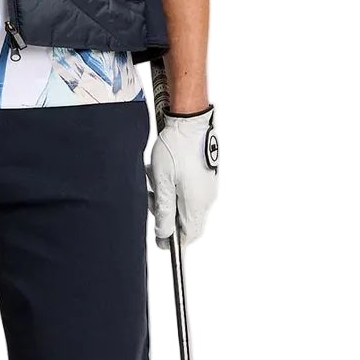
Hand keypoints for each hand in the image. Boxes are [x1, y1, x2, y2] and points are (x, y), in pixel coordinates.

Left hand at [145, 105, 218, 248]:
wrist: (190, 119)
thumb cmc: (176, 148)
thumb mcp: (162, 182)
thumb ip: (163, 211)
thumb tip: (164, 234)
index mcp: (197, 204)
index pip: (189, 235)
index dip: (174, 240)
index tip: (159, 237)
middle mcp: (206, 198)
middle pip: (186, 219)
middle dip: (166, 213)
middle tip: (152, 197)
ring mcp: (207, 185)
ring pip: (185, 203)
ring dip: (167, 196)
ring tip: (154, 179)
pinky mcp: (205, 174)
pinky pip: (188, 189)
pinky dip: (173, 185)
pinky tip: (161, 171)